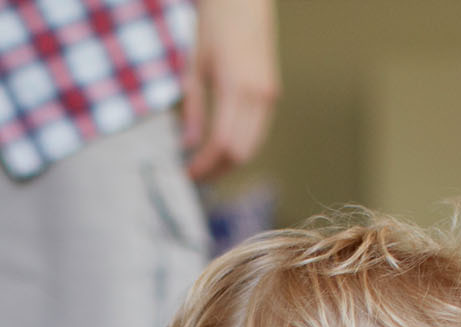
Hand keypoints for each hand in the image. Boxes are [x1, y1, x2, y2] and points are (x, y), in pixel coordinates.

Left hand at [181, 0, 278, 180]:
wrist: (244, 0)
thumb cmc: (215, 26)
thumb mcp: (194, 67)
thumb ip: (192, 109)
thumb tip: (188, 145)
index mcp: (235, 87)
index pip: (221, 144)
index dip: (204, 166)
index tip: (187, 174)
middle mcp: (258, 95)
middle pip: (240, 153)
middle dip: (217, 170)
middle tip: (196, 176)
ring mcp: (269, 95)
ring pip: (253, 146)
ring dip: (230, 162)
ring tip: (207, 166)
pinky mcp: (272, 93)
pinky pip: (258, 131)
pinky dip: (241, 146)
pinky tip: (222, 148)